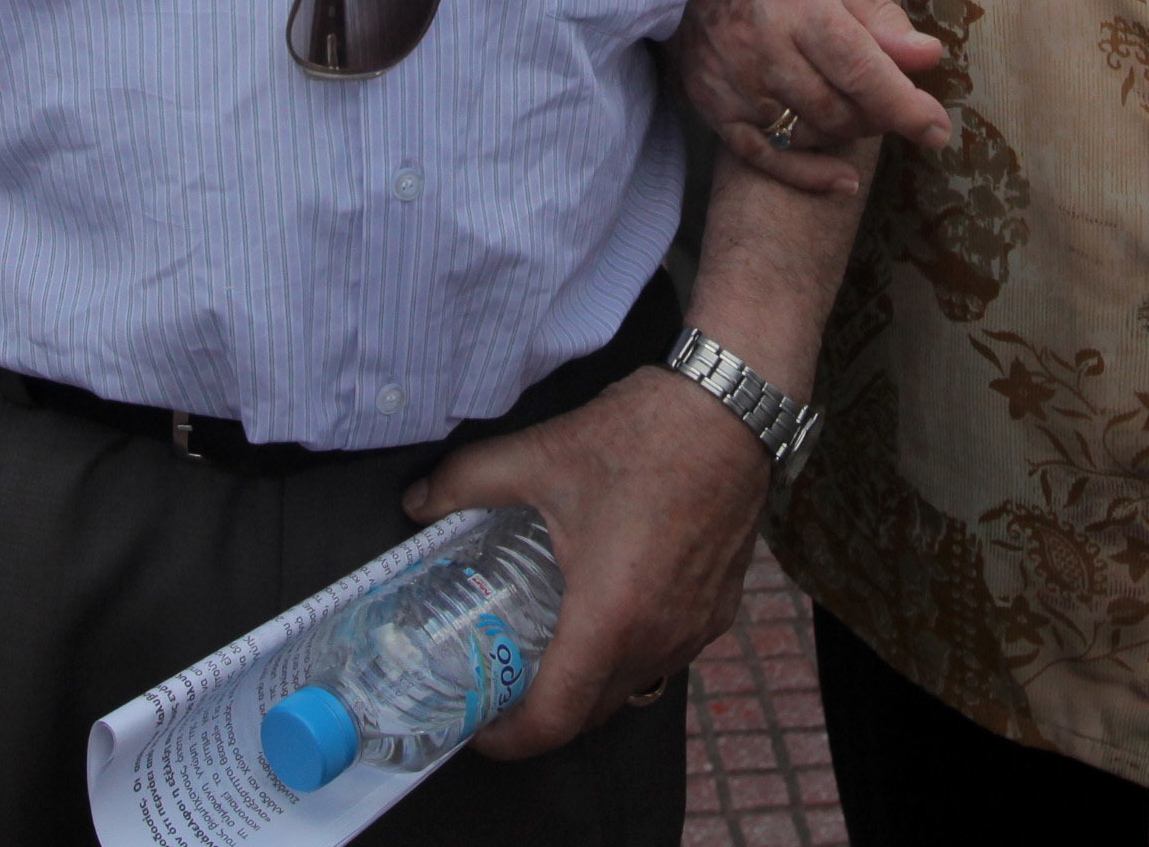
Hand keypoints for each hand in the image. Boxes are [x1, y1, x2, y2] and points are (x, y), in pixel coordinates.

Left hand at [403, 368, 771, 758]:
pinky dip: (630, 653)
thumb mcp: (542, 455)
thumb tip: (417, 503)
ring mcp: (695, 629)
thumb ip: (467, 482)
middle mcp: (658, 638)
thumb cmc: (644, 436)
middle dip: (543, 713)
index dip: (509, 740)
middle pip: (591, 713)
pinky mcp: (719, 610)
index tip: (480, 728)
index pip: (555, 720)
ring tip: (550, 646)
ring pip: (632, 686)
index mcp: (609, 617)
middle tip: (503, 682)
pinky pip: (666, 655)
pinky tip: (607, 610)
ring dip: (589, 683)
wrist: (732, 408)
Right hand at [676, 0, 948, 196]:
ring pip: (808, 135)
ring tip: (860, 107)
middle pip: (838, 110)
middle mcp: (761, 48)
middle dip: (880, 116)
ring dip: (847, 132)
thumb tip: (928, 57)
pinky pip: (764, 156)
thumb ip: (879, 12)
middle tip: (895, 99)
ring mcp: (731, 81)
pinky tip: (842, 179)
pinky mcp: (711, 104)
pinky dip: (806, 175)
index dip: (905, 107)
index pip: (861, 71)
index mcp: (796, 2)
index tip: (938, 129)